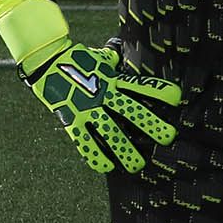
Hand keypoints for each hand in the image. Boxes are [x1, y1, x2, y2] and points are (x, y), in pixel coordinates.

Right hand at [0, 0, 180, 175]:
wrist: (45, 59)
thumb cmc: (77, 59)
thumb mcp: (100, 58)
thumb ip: (115, 60)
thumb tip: (124, 54)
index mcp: (113, 79)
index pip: (141, 85)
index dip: (158, 90)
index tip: (177, 98)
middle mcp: (103, 94)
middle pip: (132, 111)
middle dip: (151, 125)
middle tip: (169, 137)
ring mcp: (87, 108)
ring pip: (111, 132)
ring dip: (125, 150)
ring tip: (138, 165)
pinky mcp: (71, 119)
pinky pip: (85, 141)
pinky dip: (96, 155)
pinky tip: (107, 168)